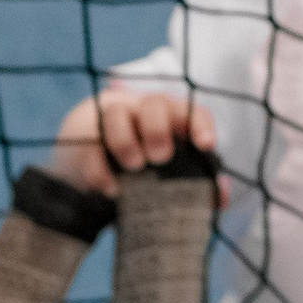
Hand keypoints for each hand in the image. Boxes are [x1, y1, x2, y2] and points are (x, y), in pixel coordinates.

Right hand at [44, 86, 223, 199]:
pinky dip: (100, 169)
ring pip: (117, 114)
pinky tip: (110, 189)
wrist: (86, 166)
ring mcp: (109, 120)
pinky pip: (90, 143)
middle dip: (159, 130)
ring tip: (134, 167)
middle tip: (160, 158)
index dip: (200, 124)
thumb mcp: (166, 174)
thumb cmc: (139, 167)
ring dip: (126, 142)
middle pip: (154, 103)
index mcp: (169, 119)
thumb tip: (221, 199)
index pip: (190, 111)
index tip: (206, 145)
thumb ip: (195, 184)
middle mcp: (141, 112)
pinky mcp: (82, 136)